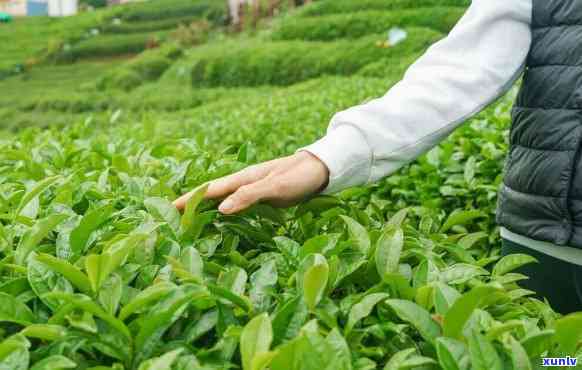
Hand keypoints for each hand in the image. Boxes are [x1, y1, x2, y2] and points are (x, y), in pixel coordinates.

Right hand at [173, 151, 329, 213]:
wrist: (321, 170)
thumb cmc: (299, 177)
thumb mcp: (275, 187)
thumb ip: (250, 196)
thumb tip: (221, 209)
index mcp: (244, 178)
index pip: (211, 189)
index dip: (191, 199)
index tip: (170, 208)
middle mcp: (245, 182)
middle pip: (213, 193)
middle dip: (193, 204)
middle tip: (172, 218)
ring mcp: (253, 189)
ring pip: (223, 198)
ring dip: (206, 208)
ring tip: (189, 220)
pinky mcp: (262, 196)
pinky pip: (236, 204)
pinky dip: (223, 210)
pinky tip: (220, 219)